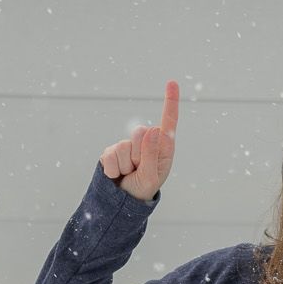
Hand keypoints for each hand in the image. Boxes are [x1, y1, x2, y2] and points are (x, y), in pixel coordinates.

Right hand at [100, 81, 178, 201]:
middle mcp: (146, 141)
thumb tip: (153, 129)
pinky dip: (113, 169)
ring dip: (126, 165)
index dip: (170, 101)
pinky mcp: (111, 151)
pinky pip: (110, 155)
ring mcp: (127, 144)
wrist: (122, 201)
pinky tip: (117, 175)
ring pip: (124, 146)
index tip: (172, 82)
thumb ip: (152, 154)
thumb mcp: (151, 176)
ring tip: (129, 174)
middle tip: (138, 170)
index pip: (168, 120)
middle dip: (139, 156)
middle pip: (140, 133)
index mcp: (163, 146)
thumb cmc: (143, 189)